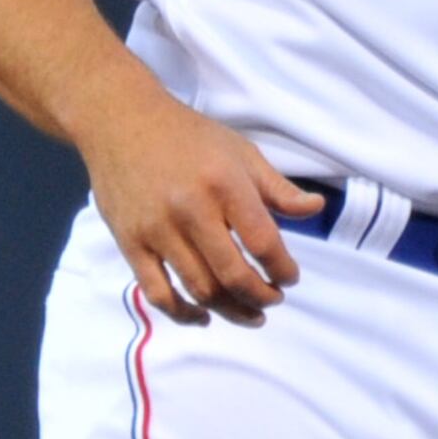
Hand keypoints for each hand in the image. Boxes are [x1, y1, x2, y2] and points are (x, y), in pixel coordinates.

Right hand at [75, 86, 320, 327]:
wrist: (120, 121)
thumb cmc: (188, 136)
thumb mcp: (241, 152)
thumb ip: (278, 188)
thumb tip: (317, 208)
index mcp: (224, 185)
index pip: (263, 242)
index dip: (283, 269)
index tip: (290, 277)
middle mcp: (190, 210)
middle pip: (233, 275)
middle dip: (262, 297)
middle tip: (273, 299)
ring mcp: (157, 230)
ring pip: (200, 290)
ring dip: (231, 311)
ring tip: (251, 314)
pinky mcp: (130, 244)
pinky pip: (157, 293)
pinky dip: (183, 314)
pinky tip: (203, 317)